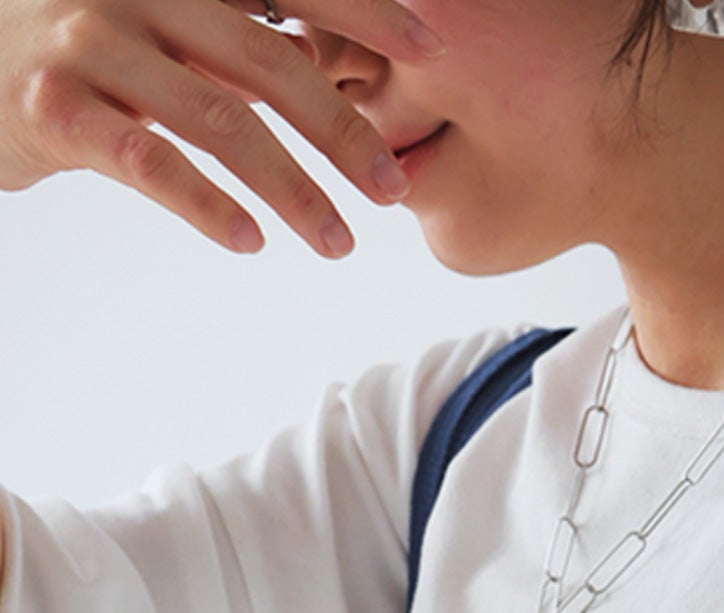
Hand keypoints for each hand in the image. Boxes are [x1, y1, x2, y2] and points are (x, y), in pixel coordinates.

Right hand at [0, 0, 446, 255]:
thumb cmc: (83, 55)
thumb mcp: (164, 27)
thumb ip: (239, 40)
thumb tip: (339, 72)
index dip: (363, 9)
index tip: (433, 49)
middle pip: (268, 59)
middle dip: (344, 130)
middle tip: (393, 191)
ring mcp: (92, 43)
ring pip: (221, 121)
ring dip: (294, 190)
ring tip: (339, 243)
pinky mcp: (55, 108)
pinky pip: (149, 161)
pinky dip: (207, 205)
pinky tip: (251, 242)